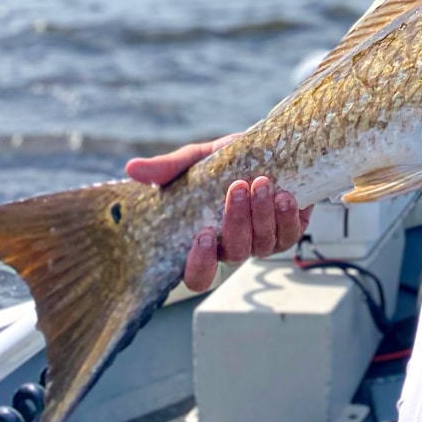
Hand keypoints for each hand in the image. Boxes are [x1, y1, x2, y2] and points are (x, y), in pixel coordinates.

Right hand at [125, 137, 310, 291]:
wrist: (272, 146)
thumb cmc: (228, 160)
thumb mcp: (196, 160)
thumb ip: (167, 168)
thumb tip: (131, 168)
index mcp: (206, 240)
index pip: (198, 275)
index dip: (200, 265)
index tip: (202, 235)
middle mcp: (235, 246)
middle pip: (235, 255)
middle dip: (236, 223)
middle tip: (235, 188)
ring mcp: (264, 240)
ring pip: (263, 244)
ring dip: (262, 214)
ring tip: (260, 183)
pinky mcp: (290, 229)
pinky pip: (290, 233)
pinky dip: (286, 215)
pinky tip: (284, 195)